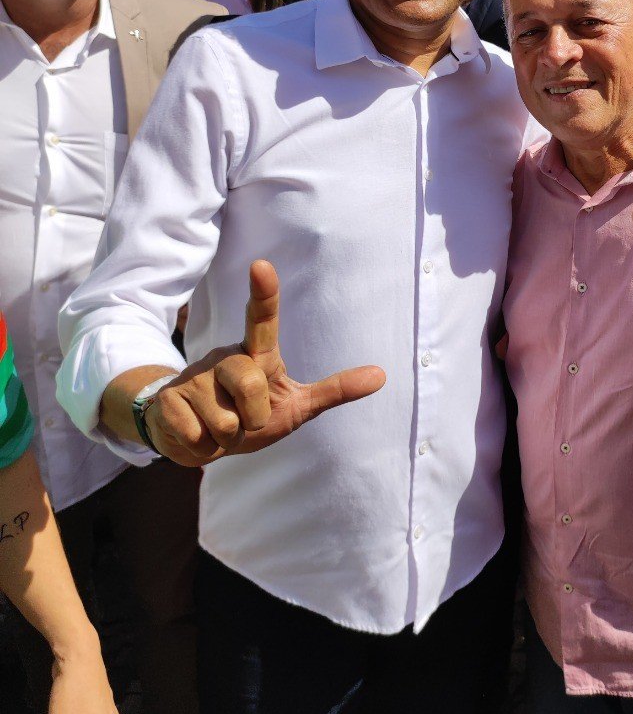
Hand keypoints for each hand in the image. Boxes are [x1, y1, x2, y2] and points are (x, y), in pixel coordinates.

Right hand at [144, 260, 385, 465]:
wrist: (193, 440)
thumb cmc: (251, 416)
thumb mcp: (296, 406)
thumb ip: (334, 390)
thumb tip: (382, 375)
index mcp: (256, 355)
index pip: (263, 320)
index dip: (264, 293)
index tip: (261, 265)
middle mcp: (224, 357)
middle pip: (249, 385)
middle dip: (253, 419)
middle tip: (245, 422)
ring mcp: (193, 376)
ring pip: (224, 421)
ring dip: (227, 438)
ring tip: (220, 429)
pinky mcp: (168, 401)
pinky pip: (196, 435)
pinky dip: (202, 448)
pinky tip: (196, 435)